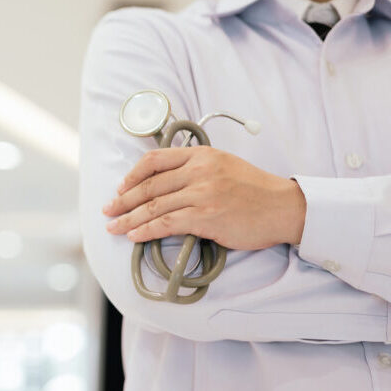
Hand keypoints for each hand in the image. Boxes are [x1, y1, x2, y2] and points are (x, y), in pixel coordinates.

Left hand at [102, 146, 305, 249]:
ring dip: (128, 219)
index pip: (155, 160)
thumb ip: (195, 168)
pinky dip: (146, 230)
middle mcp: (198, 171)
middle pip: (149, 185)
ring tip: (113, 227)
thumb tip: (164, 183)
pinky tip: (134, 236)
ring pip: (154, 206)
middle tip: (107, 210)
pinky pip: (167, 223)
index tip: (121, 187)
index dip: (132, 175)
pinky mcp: (205, 216)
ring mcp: (201, 193)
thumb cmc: (254, 189)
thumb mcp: (223, 165)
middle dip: (123, 200)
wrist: (283, 207)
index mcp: (200, 155)